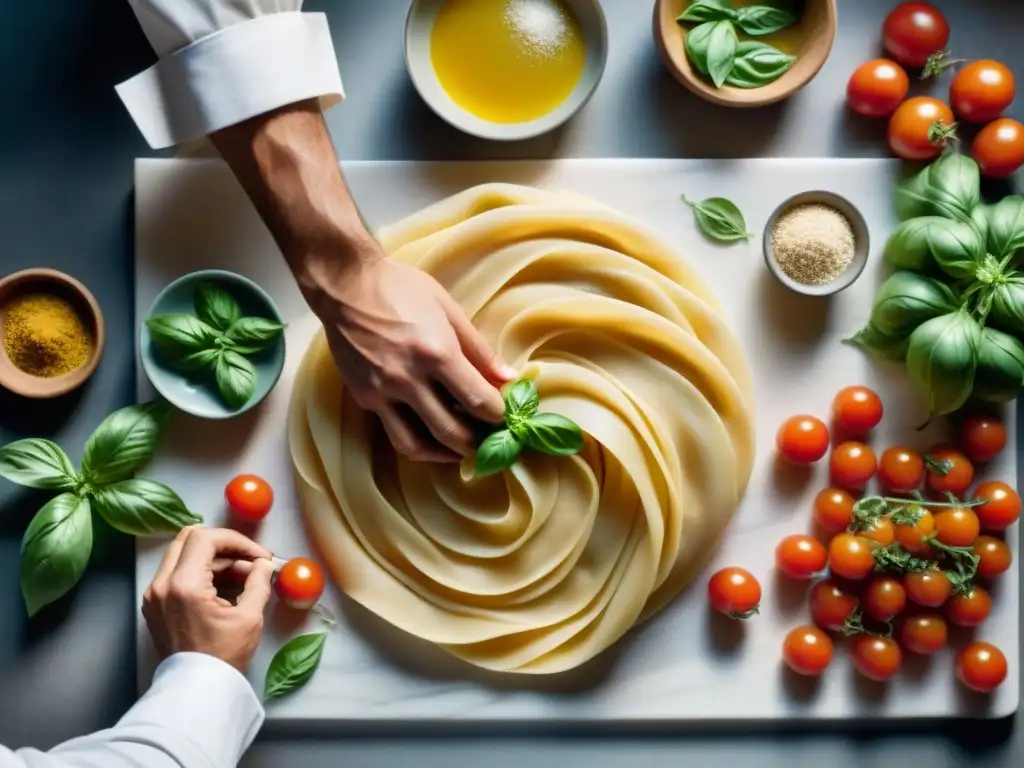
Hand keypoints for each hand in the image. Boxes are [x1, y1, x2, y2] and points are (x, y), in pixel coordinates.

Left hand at [142, 526, 274, 671]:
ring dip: (215, 560)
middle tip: (249, 560)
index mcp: (183, 584)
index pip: (207, 538)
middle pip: (190, 539)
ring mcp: (154, 594)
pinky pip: (178, 573)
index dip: (237, 541)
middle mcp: (161, 584)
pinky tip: (227, 589)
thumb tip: (263, 563)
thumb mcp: (249, 616)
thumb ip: (258, 581)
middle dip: (224, 545)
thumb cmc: (223, 656)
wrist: (195, 691)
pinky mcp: (155, 604)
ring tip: (244, 579)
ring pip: (184, 555)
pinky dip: (203, 573)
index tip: (258, 556)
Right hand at [308, 252, 516, 461]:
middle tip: (488, 439)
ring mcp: (382, 392)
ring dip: (443, 454)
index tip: (504, 416)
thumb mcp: (448, 310)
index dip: (498, 416)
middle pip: (452, 433)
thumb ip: (479, 350)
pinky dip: (416, 438)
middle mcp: (408, 379)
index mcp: (436, 353)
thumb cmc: (401, 289)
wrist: (345, 285)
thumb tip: (509, 379)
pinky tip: (430, 430)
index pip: (479, 402)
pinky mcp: (364, 397)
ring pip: (417, 445)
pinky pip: (393, 430)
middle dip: (476, 443)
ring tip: (460, 449)